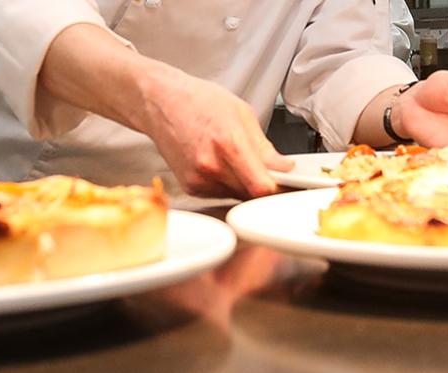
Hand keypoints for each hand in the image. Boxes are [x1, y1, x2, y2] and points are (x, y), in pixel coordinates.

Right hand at [136, 71, 294, 198]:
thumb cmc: (197, 101)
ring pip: (237, 196)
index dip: (279, 187)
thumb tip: (284, 167)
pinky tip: (222, 164)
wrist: (161, 103)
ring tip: (237, 159)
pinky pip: (221, 194)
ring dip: (245, 185)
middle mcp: (211, 166)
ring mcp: (198, 179)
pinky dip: (229, 184)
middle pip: (252, 195)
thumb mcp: (241, 113)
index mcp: (228, 144)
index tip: (286, 182)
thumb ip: (264, 146)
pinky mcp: (191, 187)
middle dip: (264, 185)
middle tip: (268, 170)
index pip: (262, 186)